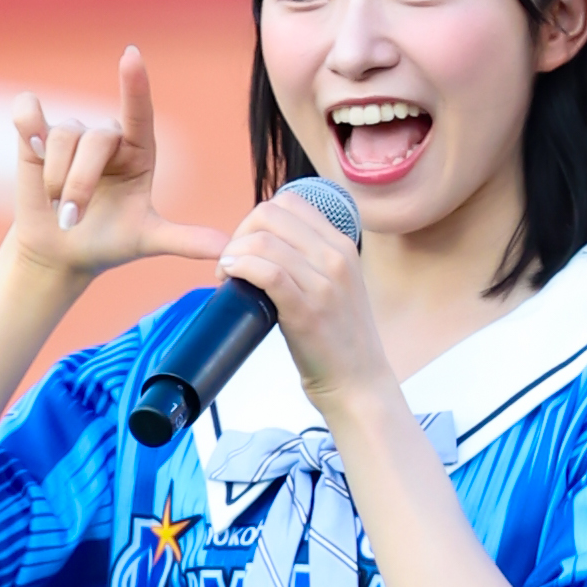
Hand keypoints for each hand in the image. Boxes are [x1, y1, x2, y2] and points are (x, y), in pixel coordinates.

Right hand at [11, 46, 228, 277]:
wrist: (62, 253)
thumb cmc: (109, 243)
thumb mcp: (146, 240)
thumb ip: (183, 240)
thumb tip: (224, 248)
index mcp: (139, 151)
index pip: (139, 112)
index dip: (135, 85)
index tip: (131, 56)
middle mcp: (107, 137)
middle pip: (93, 137)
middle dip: (79, 182)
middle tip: (71, 219)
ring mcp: (72, 134)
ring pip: (60, 134)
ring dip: (56, 177)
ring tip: (58, 206)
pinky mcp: (36, 135)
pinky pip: (27, 111)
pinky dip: (28, 123)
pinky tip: (32, 146)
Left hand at [216, 194, 394, 424]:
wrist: (359, 384)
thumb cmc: (340, 341)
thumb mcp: (336, 286)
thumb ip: (310, 261)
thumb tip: (265, 247)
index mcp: (342, 246)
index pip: (290, 202)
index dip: (257, 220)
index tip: (247, 247)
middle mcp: (336, 258)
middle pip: (270, 215)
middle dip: (240, 234)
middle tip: (231, 263)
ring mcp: (323, 284)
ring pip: (263, 242)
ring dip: (233, 254)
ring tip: (227, 277)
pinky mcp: (307, 311)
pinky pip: (266, 271)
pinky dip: (239, 268)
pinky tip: (230, 278)